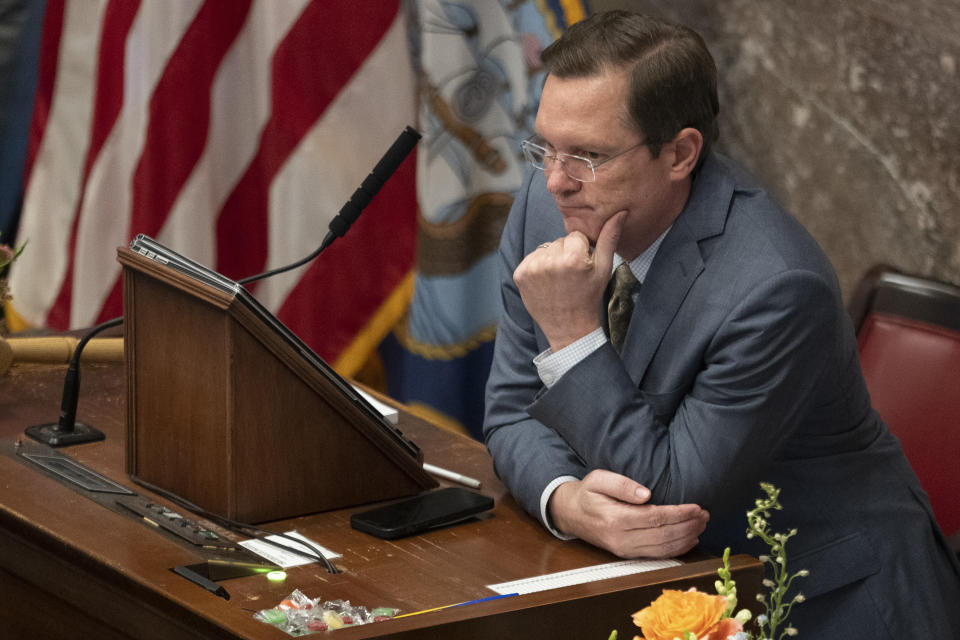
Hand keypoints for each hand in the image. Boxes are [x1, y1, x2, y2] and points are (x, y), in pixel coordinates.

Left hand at [513, 211, 626, 350]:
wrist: (569, 327)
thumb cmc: (589, 297)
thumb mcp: (603, 268)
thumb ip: (609, 238)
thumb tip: (620, 212)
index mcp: (572, 258)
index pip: (575, 236)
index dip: (581, 250)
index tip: (581, 268)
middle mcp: (550, 261)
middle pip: (559, 241)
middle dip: (565, 253)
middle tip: (570, 276)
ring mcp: (532, 269)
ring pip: (545, 248)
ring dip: (551, 259)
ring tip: (559, 279)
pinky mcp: (520, 275)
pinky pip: (531, 258)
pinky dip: (538, 267)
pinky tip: (547, 282)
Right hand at [549, 470, 708, 558]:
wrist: (570, 514)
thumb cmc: (587, 493)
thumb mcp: (597, 479)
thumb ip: (621, 484)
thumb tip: (646, 493)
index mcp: (614, 519)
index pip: (655, 518)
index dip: (679, 514)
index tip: (696, 507)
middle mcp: (621, 539)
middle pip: (663, 536)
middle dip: (688, 526)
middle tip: (705, 515)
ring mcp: (624, 550)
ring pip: (663, 549)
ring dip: (686, 538)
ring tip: (701, 525)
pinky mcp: (627, 555)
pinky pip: (657, 556)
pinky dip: (677, 549)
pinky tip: (690, 539)